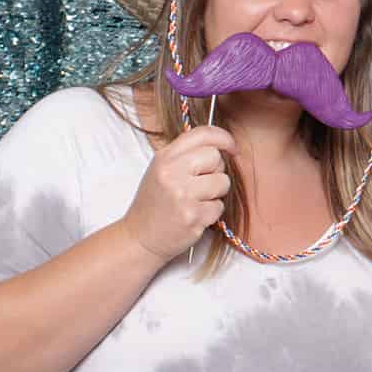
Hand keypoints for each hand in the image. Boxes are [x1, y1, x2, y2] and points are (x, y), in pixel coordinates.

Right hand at [121, 125, 234, 261]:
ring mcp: (182, 194)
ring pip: (223, 182)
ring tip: (197, 201)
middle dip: (216, 171)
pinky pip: (219, 206)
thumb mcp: (162, 170)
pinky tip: (195, 216)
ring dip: (216, 194)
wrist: (139, 237)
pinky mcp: (192, 215)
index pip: (202, 134)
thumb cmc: (155, 203)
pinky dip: (211, 213)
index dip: (223, 137)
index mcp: (164, 157)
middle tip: (201, 185)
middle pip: (216, 157)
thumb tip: (223, 146)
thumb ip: (186, 155)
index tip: (232, 147)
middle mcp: (171, 172)